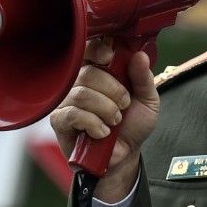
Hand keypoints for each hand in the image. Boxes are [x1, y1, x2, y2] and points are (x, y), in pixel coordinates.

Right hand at [48, 38, 157, 200]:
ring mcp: (67, 102)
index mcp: (99, 72)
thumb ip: (144, 78)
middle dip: (112, 90)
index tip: (110, 58)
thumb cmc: (132, 126)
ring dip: (105, 109)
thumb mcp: (148, 101)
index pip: (89, 49)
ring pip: (81, 94)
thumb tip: (139, 55)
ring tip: (114, 121)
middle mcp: (80, 83)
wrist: (125, 156)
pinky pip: (72, 114)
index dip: (97, 50)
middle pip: (87, 73)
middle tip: (124, 105)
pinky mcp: (59, 121)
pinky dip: (92, 123)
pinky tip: (101, 132)